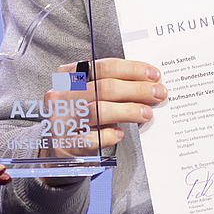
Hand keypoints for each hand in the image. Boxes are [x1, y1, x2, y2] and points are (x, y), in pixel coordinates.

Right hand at [40, 58, 165, 184]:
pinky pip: (89, 139)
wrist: (56, 146)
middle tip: (157, 93)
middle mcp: (61, 95)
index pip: (103, 67)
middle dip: (136, 89)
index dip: (131, 69)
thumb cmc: (79, 115)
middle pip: (104, 88)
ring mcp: (60, 120)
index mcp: (67, 76)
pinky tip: (120, 133)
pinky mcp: (64, 144)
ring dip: (127, 111)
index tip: (152, 74)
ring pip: (98, 110)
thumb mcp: (87, 94)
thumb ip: (110, 86)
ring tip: (146, 113)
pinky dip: (107, 135)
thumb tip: (147, 84)